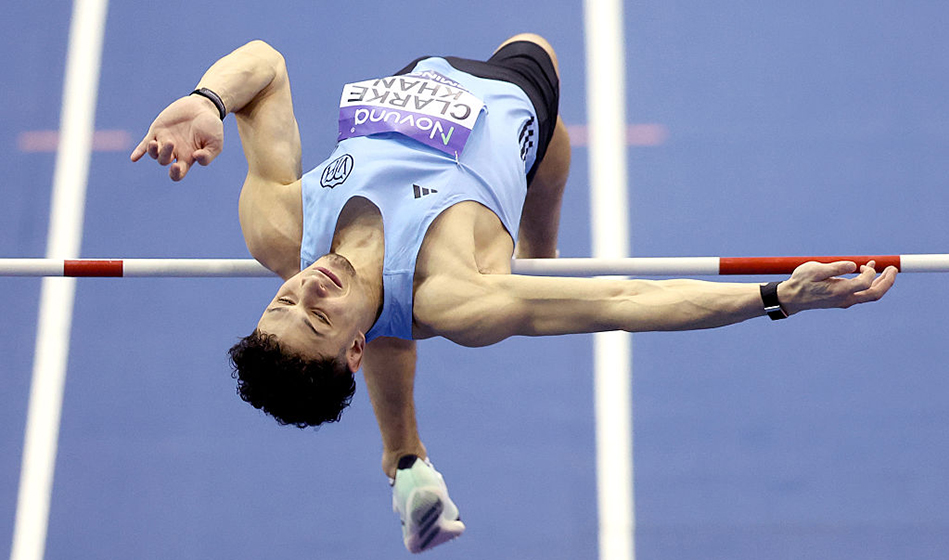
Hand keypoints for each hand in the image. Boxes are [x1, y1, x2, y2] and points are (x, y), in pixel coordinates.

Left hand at [130, 95, 223, 180]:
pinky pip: (144, 143)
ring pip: (154, 153)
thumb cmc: (210, 126)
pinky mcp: (157, 130)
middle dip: (165, 155)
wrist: (202, 107)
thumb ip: (208, 155)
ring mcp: (164, 141)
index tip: (178, 166)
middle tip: (172, 142)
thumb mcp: (215, 142)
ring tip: (154, 143)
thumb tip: (196, 158)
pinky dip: (139, 151)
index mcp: (187, 158)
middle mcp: (174, 152)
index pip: (178, 173)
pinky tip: (134, 158)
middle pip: (164, 161)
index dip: (176, 173)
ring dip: (153, 151)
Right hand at [778, 260, 897, 314]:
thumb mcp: (814, 270)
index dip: (871, 272)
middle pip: (875, 294)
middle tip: (894, 268)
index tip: (866, 263)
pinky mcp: (842, 301)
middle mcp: (845, 299)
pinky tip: (865, 273)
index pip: (866, 283)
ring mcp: (845, 301)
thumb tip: (854, 265)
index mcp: (840, 291)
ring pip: (870, 296)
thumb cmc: (801, 282)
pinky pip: (862, 295)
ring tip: (883, 269)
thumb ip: (835, 267)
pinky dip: (869, 284)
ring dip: (880, 283)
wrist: (791, 298)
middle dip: (888, 281)